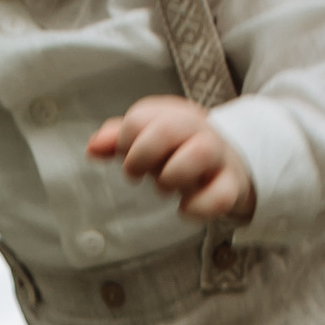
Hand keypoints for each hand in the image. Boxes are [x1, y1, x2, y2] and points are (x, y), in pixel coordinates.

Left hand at [88, 96, 256, 226]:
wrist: (230, 165)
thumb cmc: (179, 152)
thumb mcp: (148, 141)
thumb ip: (118, 141)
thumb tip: (93, 147)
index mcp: (172, 114)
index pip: (141, 117)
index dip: (125, 140)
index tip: (126, 156)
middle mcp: (197, 130)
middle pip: (169, 128)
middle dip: (142, 154)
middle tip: (134, 173)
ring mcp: (218, 157)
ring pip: (201, 152)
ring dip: (173, 174)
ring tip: (165, 186)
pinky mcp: (232, 185)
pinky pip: (221, 195)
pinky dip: (197, 207)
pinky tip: (184, 209)